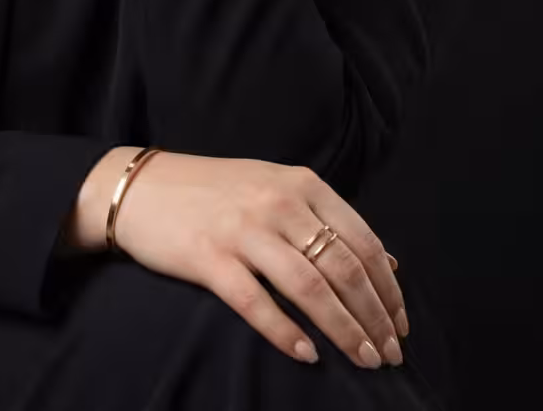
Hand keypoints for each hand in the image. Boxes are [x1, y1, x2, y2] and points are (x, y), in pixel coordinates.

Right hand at [113, 149, 406, 369]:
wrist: (142, 187)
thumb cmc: (215, 192)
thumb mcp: (277, 188)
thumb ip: (329, 220)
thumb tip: (390, 261)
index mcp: (300, 183)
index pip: (362, 240)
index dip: (388, 288)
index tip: (400, 325)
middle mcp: (277, 202)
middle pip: (342, 267)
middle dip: (374, 317)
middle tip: (390, 354)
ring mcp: (243, 229)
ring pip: (309, 286)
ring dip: (344, 329)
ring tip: (364, 360)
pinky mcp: (209, 257)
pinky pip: (256, 302)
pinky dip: (286, 332)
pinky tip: (307, 355)